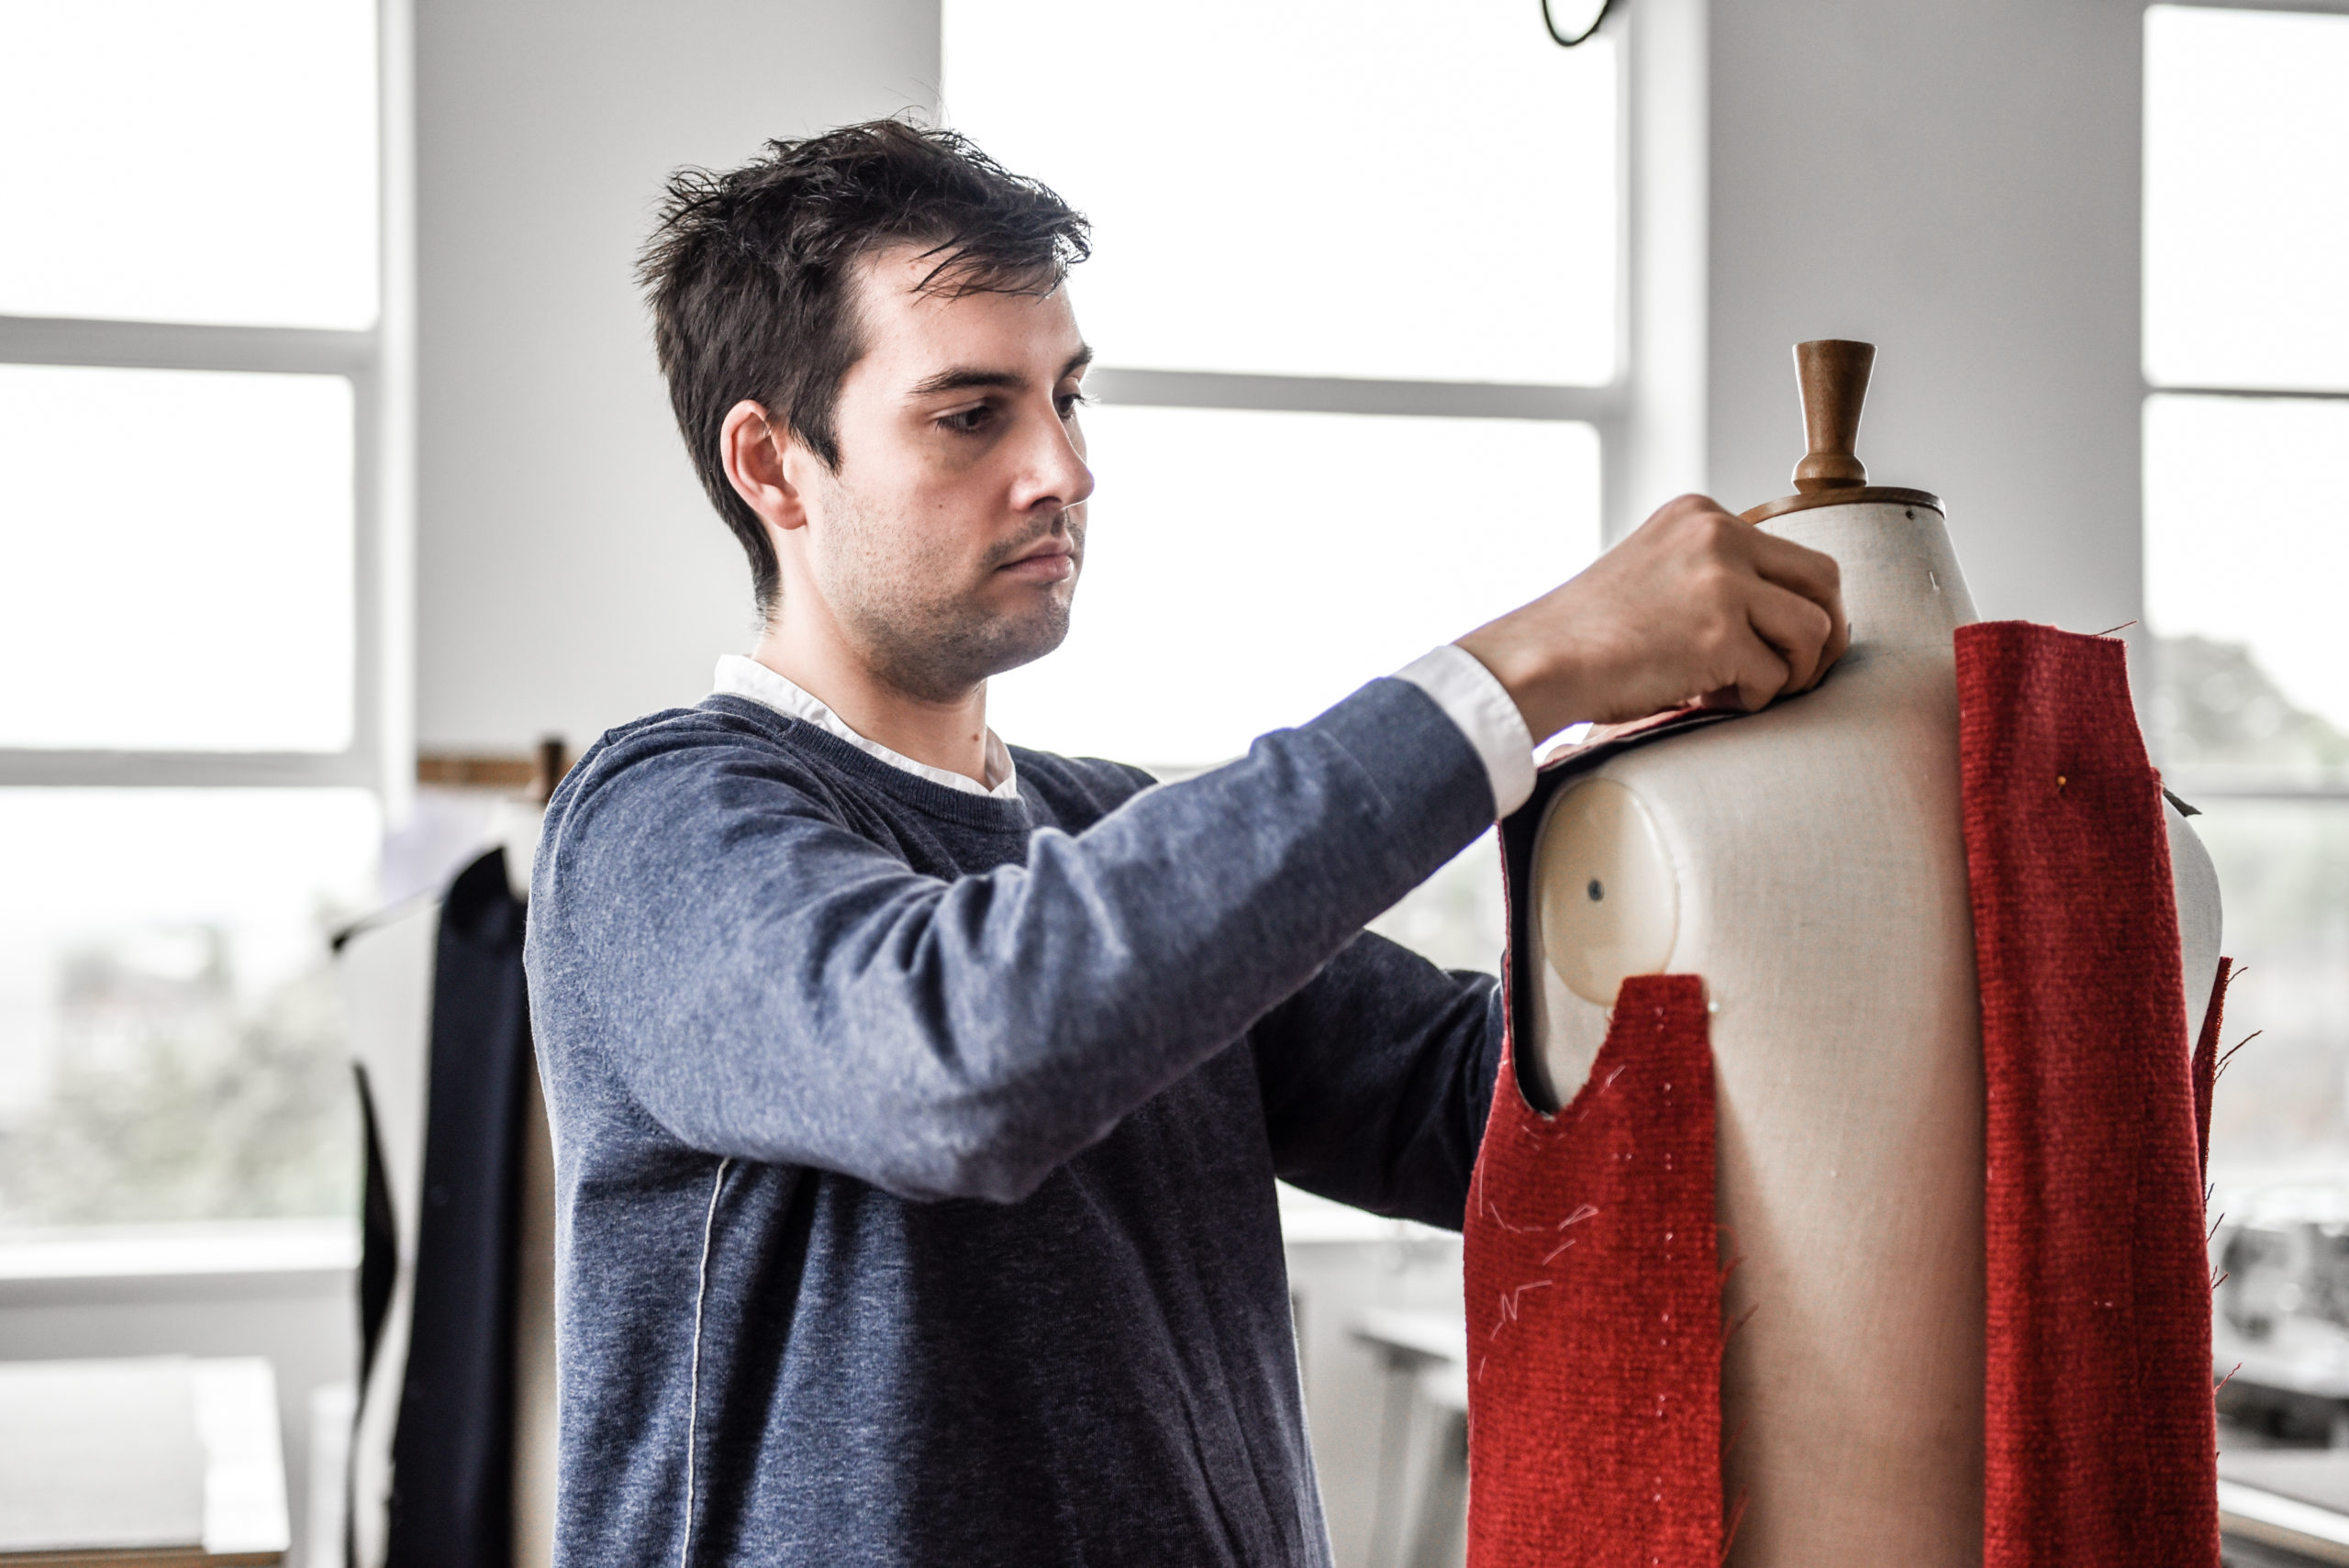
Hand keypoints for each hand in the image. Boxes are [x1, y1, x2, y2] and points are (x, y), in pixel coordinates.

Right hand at [1455, 493, 1847, 742]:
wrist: (1539, 661)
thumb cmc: (1589, 634)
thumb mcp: (1655, 571)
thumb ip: (1713, 574)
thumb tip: (1786, 615)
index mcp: (1701, 515)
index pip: (1792, 554)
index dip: (1798, 607)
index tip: (1782, 644)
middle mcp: (1717, 534)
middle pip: (1823, 580)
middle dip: (1824, 635)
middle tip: (1800, 673)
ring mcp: (1720, 581)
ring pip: (1814, 629)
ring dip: (1793, 672)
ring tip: (1748, 690)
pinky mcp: (1719, 632)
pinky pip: (1775, 676)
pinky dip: (1753, 699)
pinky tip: (1711, 700)